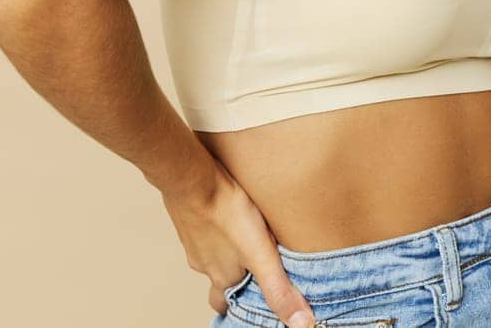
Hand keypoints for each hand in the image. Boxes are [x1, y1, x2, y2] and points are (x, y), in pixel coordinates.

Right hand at [162, 157, 317, 327]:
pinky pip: (204, 229)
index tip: (250, 302)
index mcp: (221, 277)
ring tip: (246, 239)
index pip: (224, 304)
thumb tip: (301, 324)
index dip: (238, 305)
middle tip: (251, 270)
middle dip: (234, 278)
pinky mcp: (189, 217)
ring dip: (227, 251)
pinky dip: (216, 228)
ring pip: (211, 253)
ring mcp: (193, 240)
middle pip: (218, 279)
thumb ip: (280, 289)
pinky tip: (229, 214)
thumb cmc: (226, 213)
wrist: (192, 177)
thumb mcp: (261, 254)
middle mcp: (204, 264)